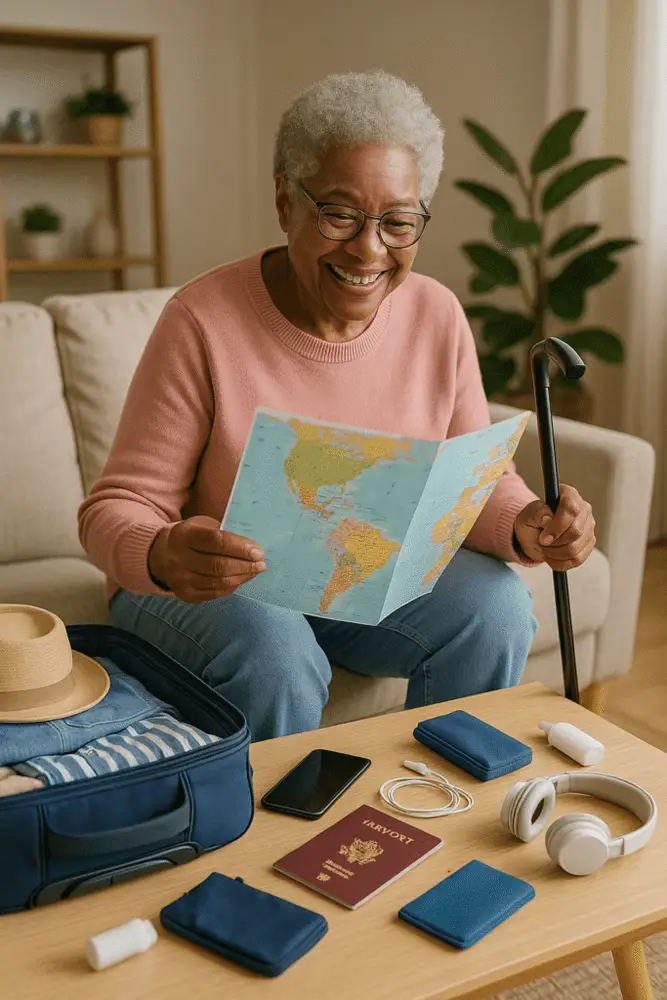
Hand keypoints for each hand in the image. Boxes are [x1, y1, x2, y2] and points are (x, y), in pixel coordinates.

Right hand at [148, 515, 265, 602]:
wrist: (159, 555)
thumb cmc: (190, 536)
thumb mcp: (201, 526)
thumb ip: (223, 533)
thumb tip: (252, 547)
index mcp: (183, 536)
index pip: (216, 542)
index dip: (239, 547)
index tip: (258, 551)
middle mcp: (178, 559)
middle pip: (218, 566)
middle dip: (245, 565)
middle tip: (261, 564)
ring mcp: (180, 580)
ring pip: (218, 582)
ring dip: (242, 577)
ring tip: (255, 571)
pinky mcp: (185, 594)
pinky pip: (215, 593)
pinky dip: (232, 587)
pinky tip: (241, 579)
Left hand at [513, 484, 595, 570]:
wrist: (535, 534)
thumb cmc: (533, 521)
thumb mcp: (528, 514)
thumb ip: (537, 513)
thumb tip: (548, 519)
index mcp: (569, 495)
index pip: (571, 508)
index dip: (557, 526)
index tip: (543, 538)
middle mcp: (584, 509)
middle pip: (576, 531)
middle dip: (555, 542)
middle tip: (542, 543)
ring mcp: (589, 527)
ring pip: (576, 548)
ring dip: (556, 553)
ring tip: (546, 548)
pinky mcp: (589, 544)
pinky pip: (577, 559)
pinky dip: (560, 562)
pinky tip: (552, 556)